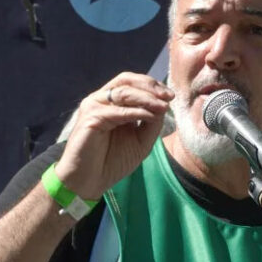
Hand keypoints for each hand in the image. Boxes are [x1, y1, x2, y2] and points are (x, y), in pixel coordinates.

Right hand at [53, 73, 172, 199]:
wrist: (90, 181)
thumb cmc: (112, 162)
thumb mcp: (140, 141)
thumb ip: (151, 123)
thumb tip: (164, 106)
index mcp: (112, 103)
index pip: (133, 83)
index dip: (153, 86)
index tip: (171, 97)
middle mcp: (101, 100)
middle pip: (126, 80)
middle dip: (150, 86)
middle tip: (168, 96)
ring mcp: (94, 107)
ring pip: (123, 92)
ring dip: (146, 98)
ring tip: (163, 106)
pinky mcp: (90, 118)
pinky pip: (117, 111)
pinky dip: (136, 112)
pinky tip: (150, 116)